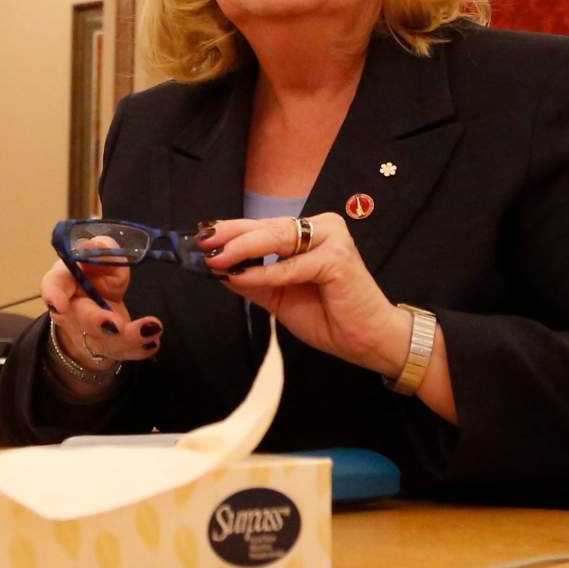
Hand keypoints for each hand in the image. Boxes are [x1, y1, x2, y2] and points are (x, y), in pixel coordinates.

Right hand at [41, 245, 162, 372]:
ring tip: (152, 327)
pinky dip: (139, 349)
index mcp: (66, 282)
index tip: (59, 303)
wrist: (97, 301)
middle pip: (81, 319)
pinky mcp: (109, 346)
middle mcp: (73, 311)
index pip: (53, 285)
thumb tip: (96, 246)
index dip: (53, 294)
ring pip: (104, 342)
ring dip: (129, 339)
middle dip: (97, 322)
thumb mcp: (100, 255)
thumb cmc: (95, 272)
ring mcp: (90, 333)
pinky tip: (153, 343)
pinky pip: (122, 352)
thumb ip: (101, 250)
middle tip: (116, 324)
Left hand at [203, 213, 412, 376]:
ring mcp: (332, 240)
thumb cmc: (329, 317)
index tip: (202, 237)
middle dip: (232, 235)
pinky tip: (243, 276)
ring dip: (243, 248)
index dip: (233, 231)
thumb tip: (221, 270)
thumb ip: (255, 281)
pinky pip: (292, 265)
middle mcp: (323, 228)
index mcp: (311, 233)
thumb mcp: (281, 298)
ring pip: (279, 238)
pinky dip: (266, 272)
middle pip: (269, 227)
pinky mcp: (337, 259)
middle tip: (202, 242)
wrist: (366, 340)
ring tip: (216, 258)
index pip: (265, 227)